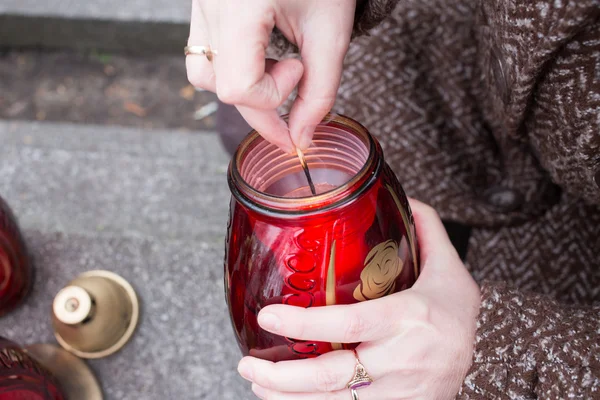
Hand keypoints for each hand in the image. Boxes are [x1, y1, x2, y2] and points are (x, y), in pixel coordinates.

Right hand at [186, 0, 355, 151]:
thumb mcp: (330, 32)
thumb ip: (320, 91)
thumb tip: (302, 136)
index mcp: (239, 6)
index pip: (237, 86)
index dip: (272, 98)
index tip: (300, 74)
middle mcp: (210, 4)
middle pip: (220, 86)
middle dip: (262, 107)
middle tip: (292, 120)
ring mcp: (200, 3)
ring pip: (202, 73)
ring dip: (241, 86)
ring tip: (275, 68)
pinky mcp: (202, 4)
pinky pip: (203, 51)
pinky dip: (232, 66)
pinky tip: (261, 56)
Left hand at [237, 199, 480, 398]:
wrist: (485, 361)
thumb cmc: (459, 315)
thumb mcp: (451, 270)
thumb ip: (427, 230)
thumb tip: (404, 196)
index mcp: (410, 319)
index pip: (349, 324)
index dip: (304, 323)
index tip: (268, 315)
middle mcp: (402, 360)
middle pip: (333, 375)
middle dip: (283, 376)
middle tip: (247, 365)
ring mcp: (398, 392)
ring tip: (256, 385)